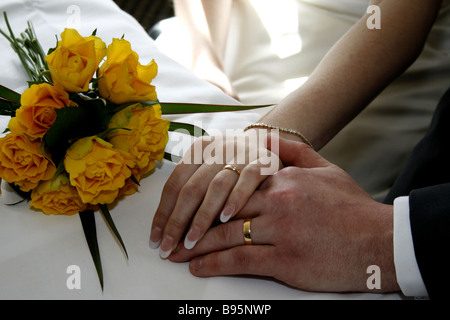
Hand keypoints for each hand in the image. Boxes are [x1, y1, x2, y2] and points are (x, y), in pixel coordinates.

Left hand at [149, 129, 281, 257]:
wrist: (270, 142)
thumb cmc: (234, 163)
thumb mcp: (211, 167)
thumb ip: (193, 189)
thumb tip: (168, 229)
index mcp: (199, 150)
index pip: (174, 184)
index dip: (162, 213)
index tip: (156, 239)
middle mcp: (217, 149)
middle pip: (191, 188)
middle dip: (177, 222)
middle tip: (169, 247)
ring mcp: (241, 155)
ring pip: (216, 187)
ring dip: (202, 217)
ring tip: (192, 241)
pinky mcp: (264, 162)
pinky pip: (247, 181)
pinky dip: (235, 199)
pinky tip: (226, 219)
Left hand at [169, 136, 399, 292]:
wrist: (379, 242)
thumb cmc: (352, 208)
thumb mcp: (325, 169)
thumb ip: (293, 150)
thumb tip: (266, 135)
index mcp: (283, 180)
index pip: (231, 185)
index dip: (203, 196)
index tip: (185, 206)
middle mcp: (277, 202)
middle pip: (220, 209)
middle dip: (190, 221)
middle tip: (169, 233)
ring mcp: (279, 231)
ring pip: (224, 235)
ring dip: (194, 245)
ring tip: (175, 252)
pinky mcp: (285, 260)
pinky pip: (239, 260)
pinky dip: (213, 264)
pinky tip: (197, 267)